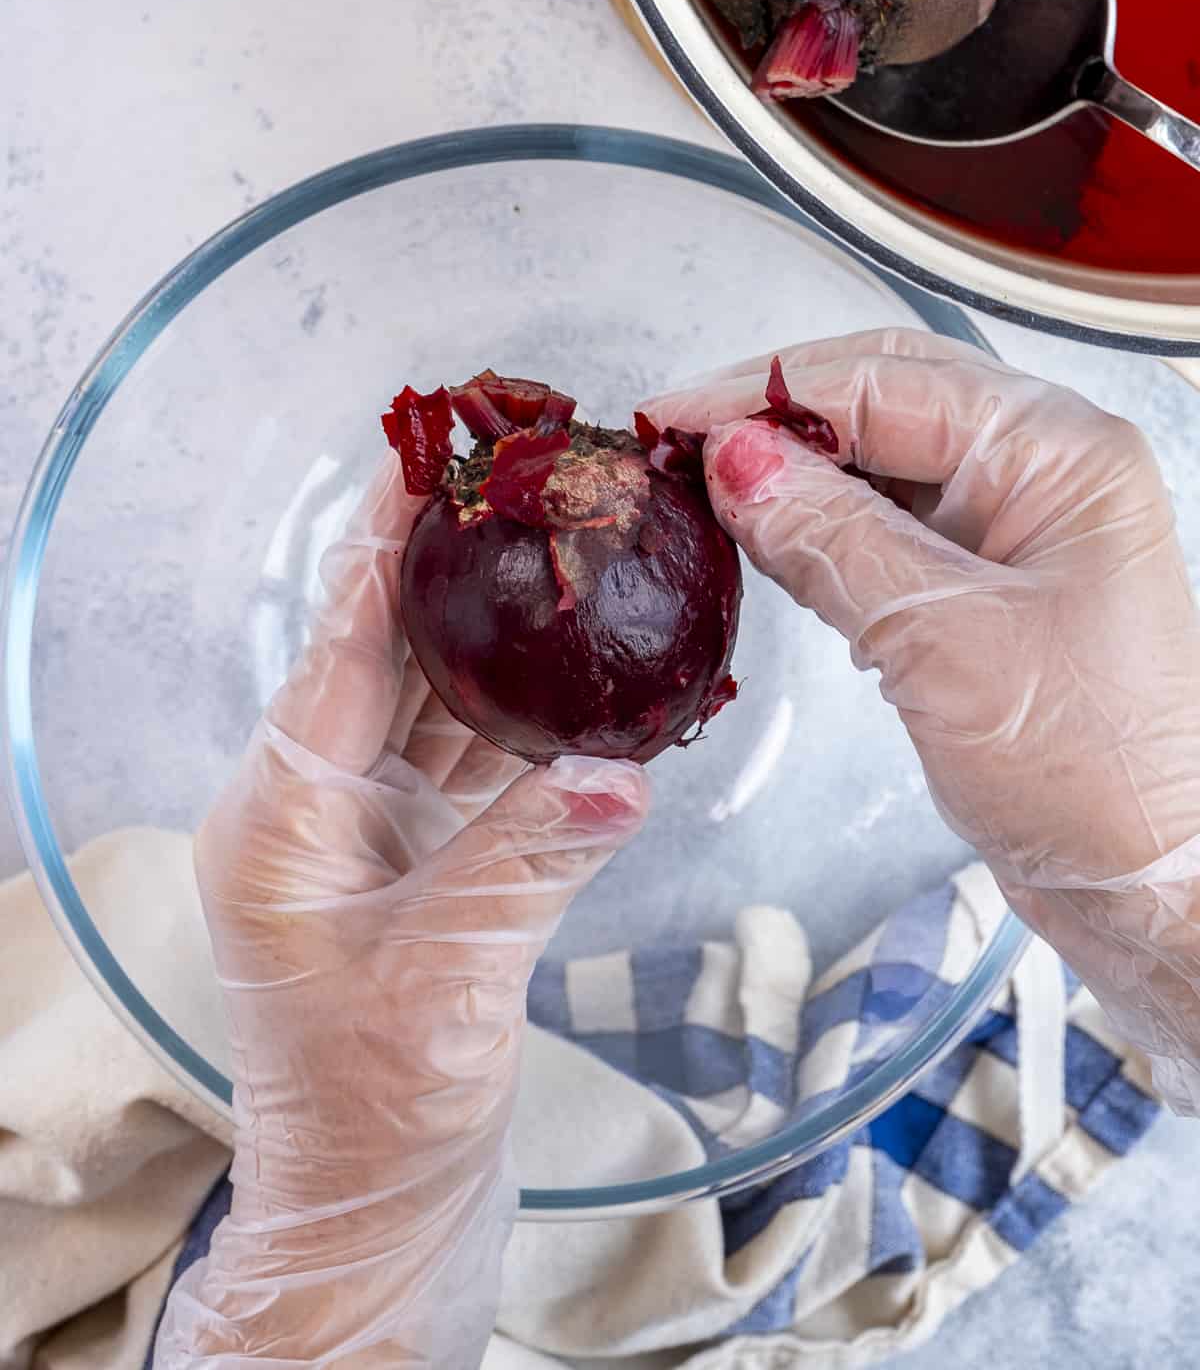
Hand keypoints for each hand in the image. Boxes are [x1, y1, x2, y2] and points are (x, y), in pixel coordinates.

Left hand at [153, 454, 647, 1368]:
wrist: (378, 1209)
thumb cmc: (373, 1112)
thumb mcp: (446, 979)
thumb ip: (531, 858)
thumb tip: (621, 765)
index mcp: (280, 819)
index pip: (335, 651)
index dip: (381, 550)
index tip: (422, 461)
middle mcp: (313, 810)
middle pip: (385, 659)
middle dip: (449, 574)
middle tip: (516, 488)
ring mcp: (367, 835)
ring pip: (437, 706)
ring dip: (496, 641)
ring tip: (557, 557)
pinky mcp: (421, 863)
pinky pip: (475, 765)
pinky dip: (529, 724)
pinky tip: (584, 680)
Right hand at [645, 328, 1199, 1110]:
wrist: (1154, 886)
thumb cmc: (1092, 772)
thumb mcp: (943, 643)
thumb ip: (832, 539)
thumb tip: (733, 460)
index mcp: (1060, 453)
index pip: (886, 380)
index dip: (766, 395)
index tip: (672, 421)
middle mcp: (1042, 472)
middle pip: (884, 400)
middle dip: (773, 418)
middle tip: (671, 443)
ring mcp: (1015, 530)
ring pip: (880, 463)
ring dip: (791, 473)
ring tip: (698, 488)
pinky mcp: (986, 591)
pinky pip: (887, 530)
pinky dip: (820, 530)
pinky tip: (761, 542)